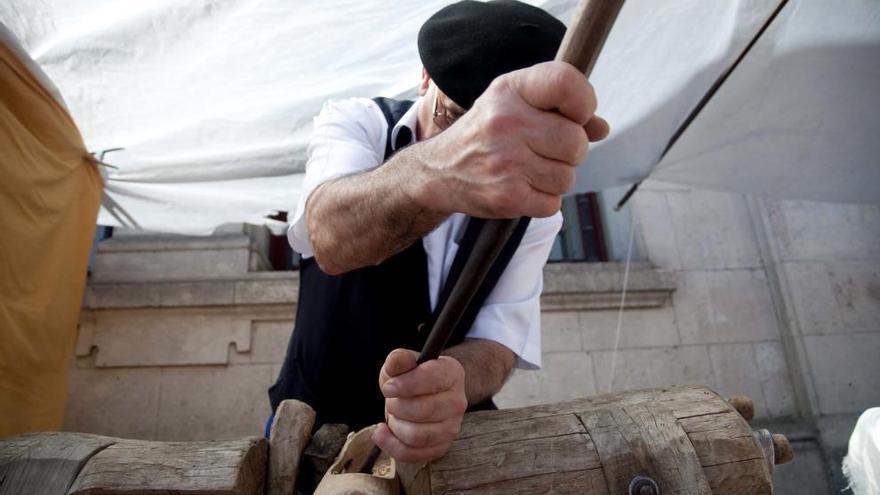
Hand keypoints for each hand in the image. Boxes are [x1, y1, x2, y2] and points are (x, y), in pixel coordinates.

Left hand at [373, 349, 467, 462]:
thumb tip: (397, 360)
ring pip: (415, 435)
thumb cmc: (412, 378)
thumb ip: (399, 360)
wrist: (425, 396)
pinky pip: (411, 454)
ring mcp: (452, 427)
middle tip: (392, 400)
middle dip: (396, 405)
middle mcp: (458, 402)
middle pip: (421, 410)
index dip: (405, 384)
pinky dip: (391, 444)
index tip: (388, 386)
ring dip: (395, 425)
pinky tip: (384, 431)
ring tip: (393, 415)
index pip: (431, 379)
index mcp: (452, 373)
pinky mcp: (441, 447)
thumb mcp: (403, 363)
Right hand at [416, 60, 608, 218]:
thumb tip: (600, 129)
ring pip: (568, 177)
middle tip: (545, 149)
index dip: (584, 102)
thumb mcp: (514, 104)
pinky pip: (553, 203)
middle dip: (569, 151)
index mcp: (510, 91)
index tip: (576, 114)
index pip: (566, 83)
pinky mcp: (506, 197)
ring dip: (555, 177)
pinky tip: (522, 187)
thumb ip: (560, 109)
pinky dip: (543, 199)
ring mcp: (506, 163)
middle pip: (576, 143)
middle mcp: (506, 123)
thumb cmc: (485, 133)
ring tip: (528, 169)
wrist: (438, 172)